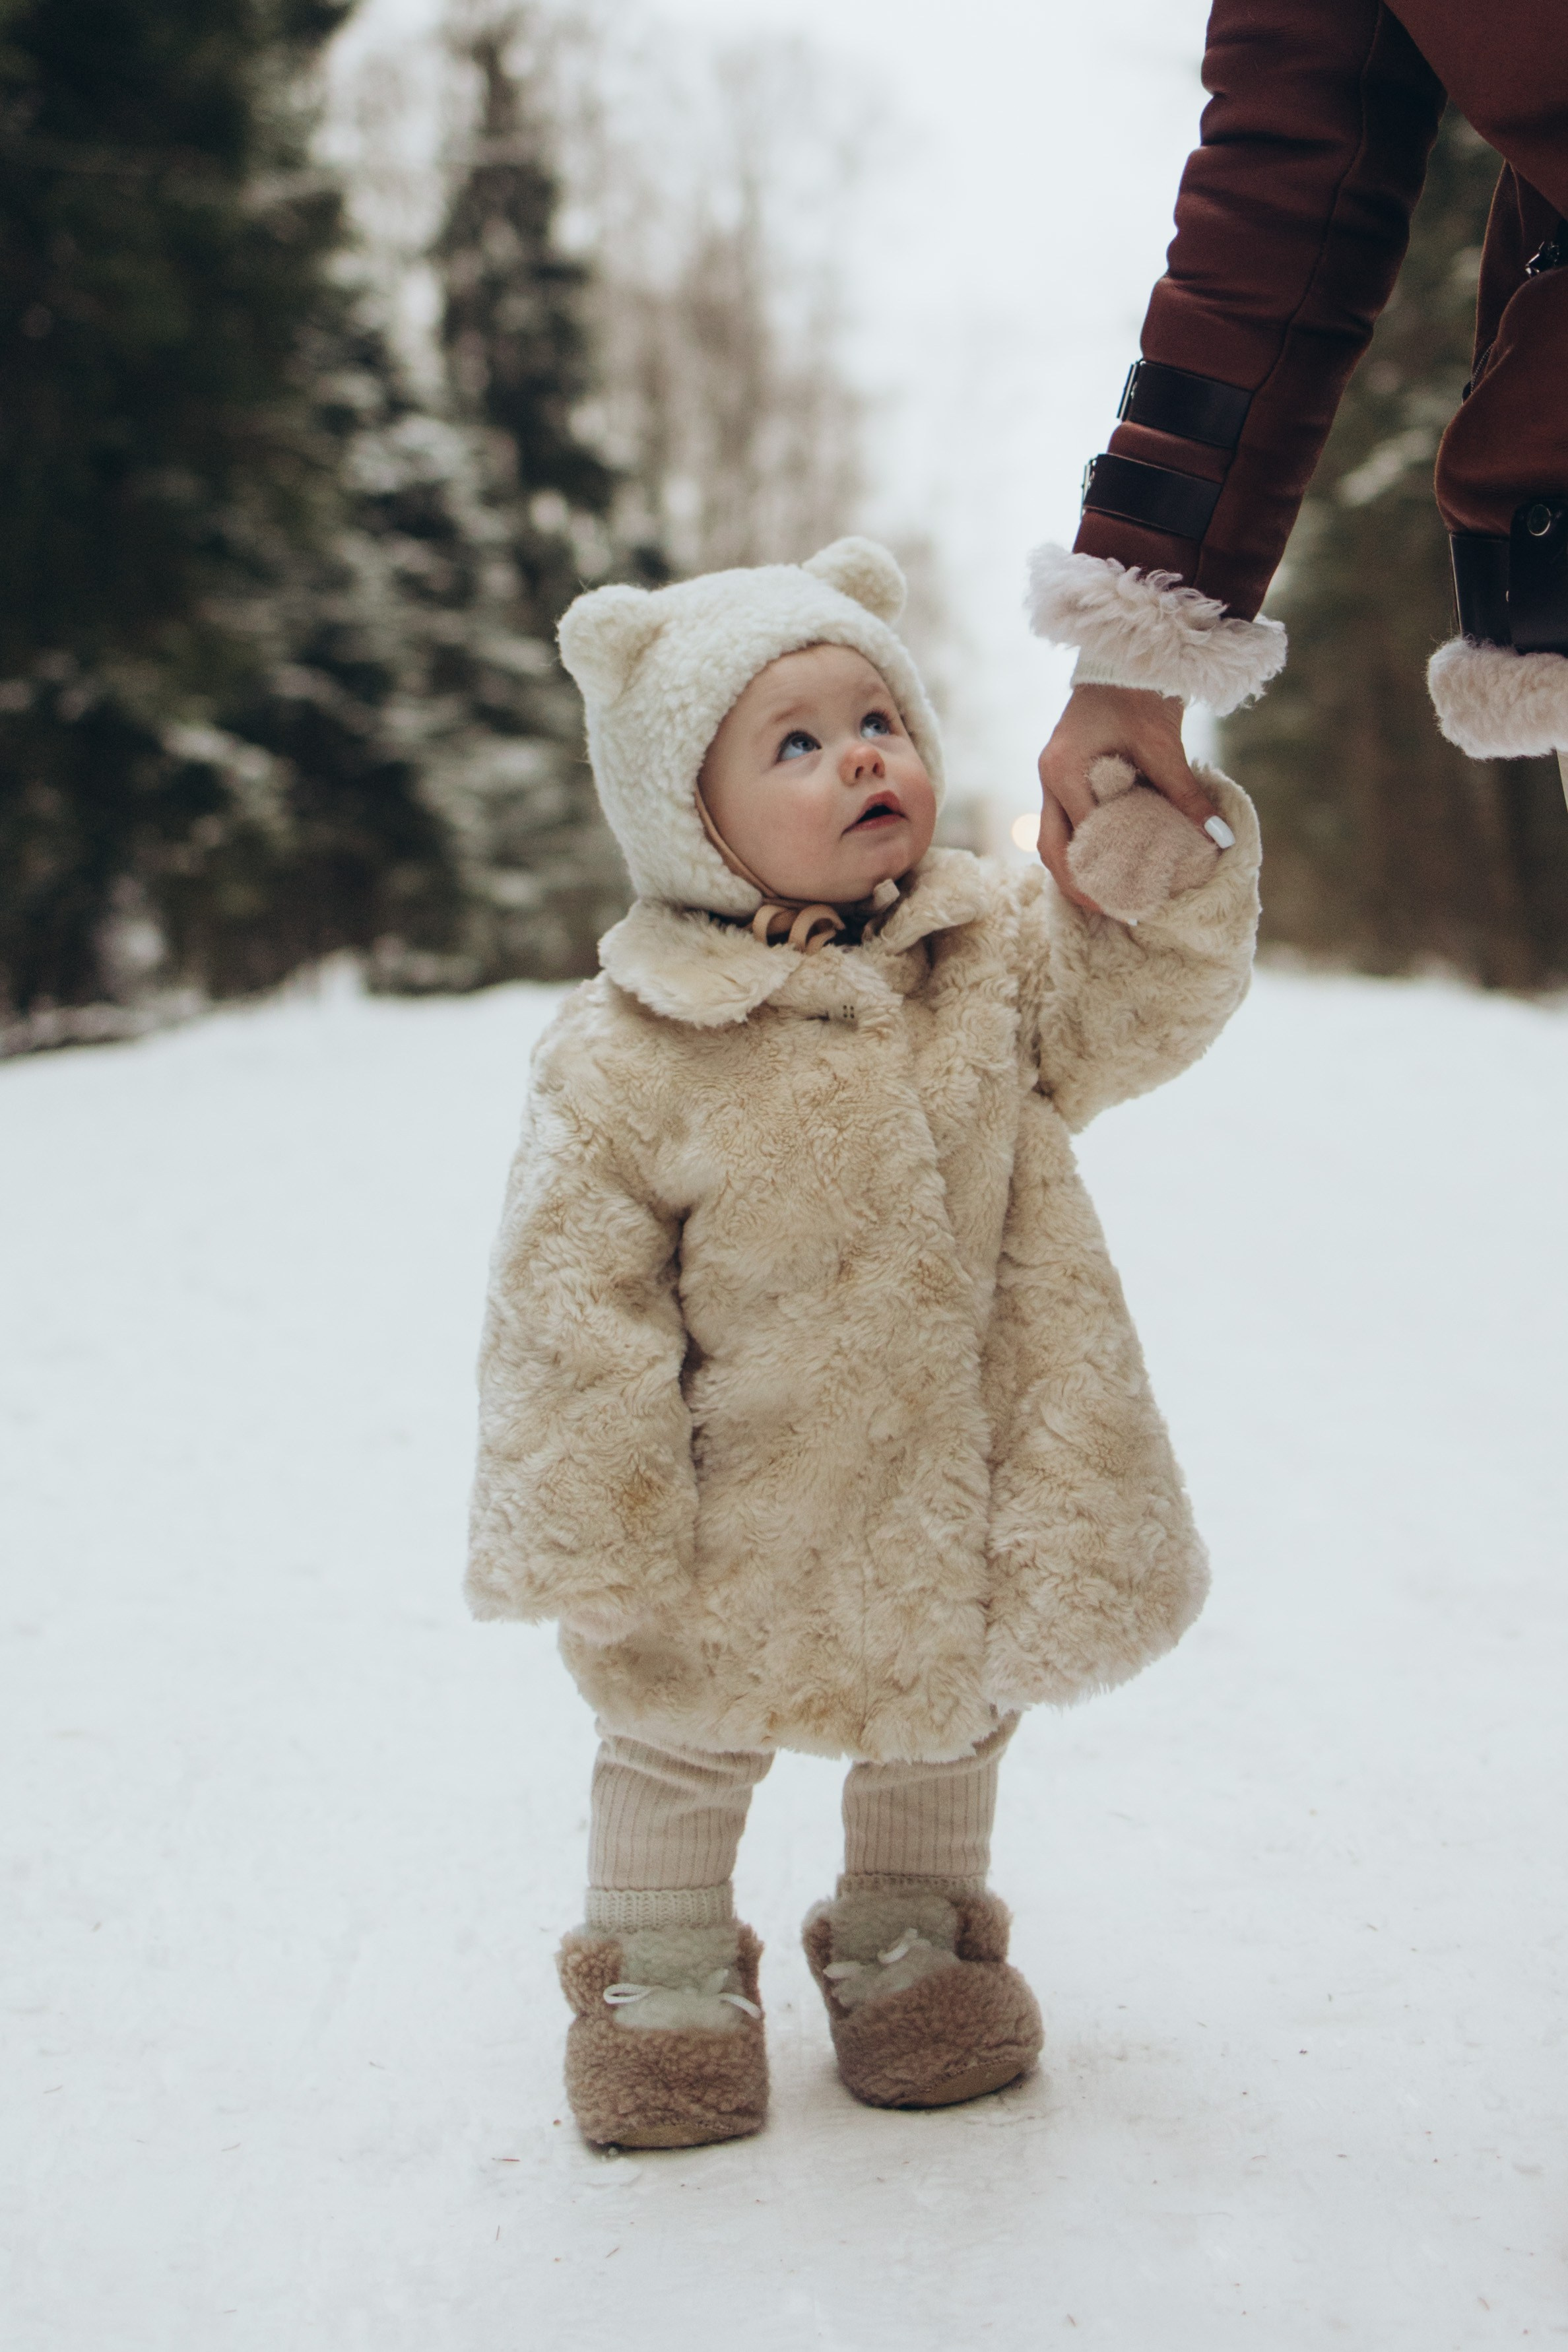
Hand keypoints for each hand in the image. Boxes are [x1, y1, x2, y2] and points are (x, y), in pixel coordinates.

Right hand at [1035, 684, 1223, 909]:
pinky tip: (1109, 870)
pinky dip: (1084, 852)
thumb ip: (1185, 794)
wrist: (1126, 658)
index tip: (1135, 902)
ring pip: (1053, 841)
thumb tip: (1218, 839)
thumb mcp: (1163, 746)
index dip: (1105, 874)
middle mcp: (1050, 779)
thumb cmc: (1140, 695)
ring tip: (1111, 901)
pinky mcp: (1064, 779)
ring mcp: (1052, 779)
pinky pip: (1066, 826)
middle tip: (1117, 913)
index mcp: (1064, 770)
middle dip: (1080, 886)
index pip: (1080, 838)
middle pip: (1051, 850)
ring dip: (1078, 873)